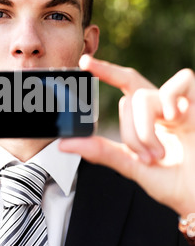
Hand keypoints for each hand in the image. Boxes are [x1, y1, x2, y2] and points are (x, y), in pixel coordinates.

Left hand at [59, 55, 194, 217]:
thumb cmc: (172, 183)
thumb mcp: (131, 165)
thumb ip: (101, 151)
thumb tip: (63, 144)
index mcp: (148, 118)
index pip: (126, 84)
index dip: (107, 70)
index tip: (84, 61)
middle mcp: (163, 108)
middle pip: (130, 99)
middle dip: (132, 134)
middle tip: (147, 158)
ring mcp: (180, 105)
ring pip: (145, 96)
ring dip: (146, 130)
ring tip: (160, 154)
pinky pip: (181, 80)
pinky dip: (171, 99)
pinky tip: (175, 119)